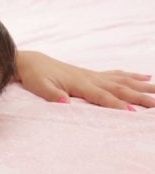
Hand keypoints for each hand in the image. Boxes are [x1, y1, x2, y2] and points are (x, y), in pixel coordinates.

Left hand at [16, 51, 154, 109]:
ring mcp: (92, 74)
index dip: (117, 104)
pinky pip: (115, 74)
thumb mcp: (40, 87)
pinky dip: (131, 75)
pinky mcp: (90, 74)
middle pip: (119, 88)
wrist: (30, 62)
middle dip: (139, 96)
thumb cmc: (34, 76)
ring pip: (122, 80)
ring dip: (141, 85)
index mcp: (79, 83)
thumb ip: (53, 95)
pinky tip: (144, 76)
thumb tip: (65, 104)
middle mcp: (89, 78)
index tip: (134, 112)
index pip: (102, 96)